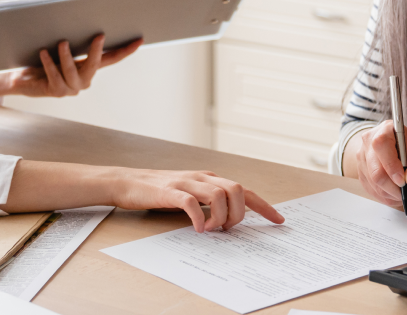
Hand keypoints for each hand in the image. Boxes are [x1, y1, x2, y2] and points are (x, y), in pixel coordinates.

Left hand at [0, 34, 141, 97]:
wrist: (22, 79)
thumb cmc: (41, 60)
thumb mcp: (59, 47)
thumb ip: (71, 38)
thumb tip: (76, 16)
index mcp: (88, 68)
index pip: (111, 58)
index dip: (126, 50)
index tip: (140, 39)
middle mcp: (83, 80)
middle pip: (96, 64)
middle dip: (97, 50)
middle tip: (99, 35)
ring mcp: (71, 88)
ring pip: (72, 70)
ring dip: (66, 56)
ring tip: (61, 43)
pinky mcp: (56, 91)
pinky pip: (54, 75)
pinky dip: (49, 63)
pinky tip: (44, 53)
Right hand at [101, 168, 285, 232]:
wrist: (128, 182)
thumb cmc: (160, 191)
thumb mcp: (191, 194)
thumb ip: (209, 203)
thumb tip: (229, 221)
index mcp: (210, 179)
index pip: (245, 190)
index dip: (263, 206)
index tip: (278, 220)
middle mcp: (202, 177)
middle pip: (237, 189)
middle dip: (240, 214)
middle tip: (228, 230)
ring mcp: (187, 183)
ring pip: (219, 194)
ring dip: (221, 217)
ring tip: (211, 230)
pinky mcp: (170, 191)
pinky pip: (191, 202)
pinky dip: (199, 217)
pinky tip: (198, 229)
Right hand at [345, 120, 406, 207]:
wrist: (397, 148)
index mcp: (384, 131)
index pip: (381, 146)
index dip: (392, 166)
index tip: (404, 181)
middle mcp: (368, 143)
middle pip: (375, 171)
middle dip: (394, 188)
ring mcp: (362, 159)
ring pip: (374, 184)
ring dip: (393, 194)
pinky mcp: (361, 174)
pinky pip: (372, 191)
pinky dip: (387, 197)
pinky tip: (398, 194)